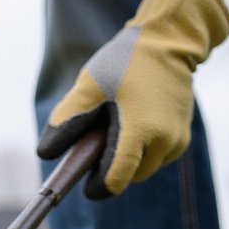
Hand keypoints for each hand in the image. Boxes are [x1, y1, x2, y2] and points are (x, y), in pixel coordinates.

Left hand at [38, 0, 228, 198]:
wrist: (169, 42)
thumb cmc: (125, 61)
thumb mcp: (89, 86)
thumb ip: (67, 120)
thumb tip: (46, 153)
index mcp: (139, 132)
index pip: (115, 181)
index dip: (96, 185)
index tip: (84, 179)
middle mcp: (163, 143)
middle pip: (128, 178)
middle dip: (110, 167)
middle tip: (99, 137)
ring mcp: (177, 142)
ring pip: (143, 170)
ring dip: (127, 159)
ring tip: (118, 125)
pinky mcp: (183, 139)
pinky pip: (156, 159)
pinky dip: (143, 151)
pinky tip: (136, 122)